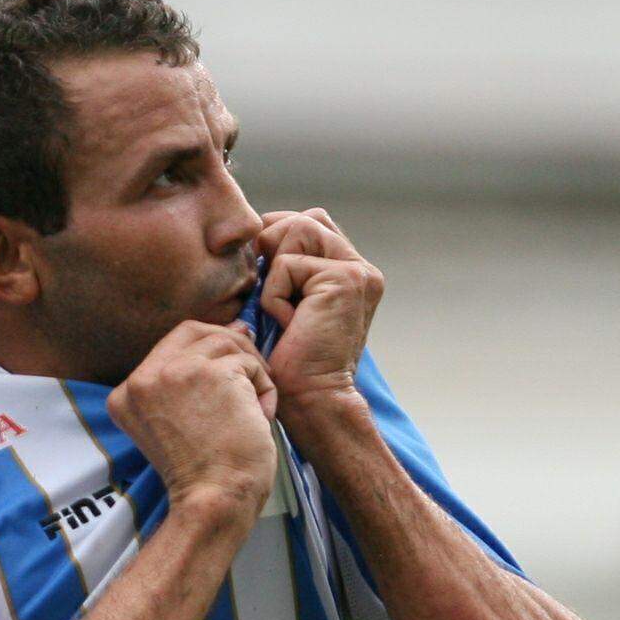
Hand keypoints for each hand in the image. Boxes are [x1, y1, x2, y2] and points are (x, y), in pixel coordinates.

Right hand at [111, 320, 275, 520]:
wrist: (214, 500)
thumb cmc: (203, 473)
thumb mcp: (175, 423)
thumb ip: (189, 380)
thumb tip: (238, 329)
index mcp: (127, 393)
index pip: (169, 346)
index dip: (204, 347)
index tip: (231, 362)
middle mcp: (143, 378)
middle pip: (193, 331)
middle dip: (228, 344)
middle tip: (252, 367)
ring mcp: (175, 372)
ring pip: (225, 344)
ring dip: (250, 371)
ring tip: (256, 408)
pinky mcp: (212, 373)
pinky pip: (249, 364)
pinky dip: (265, 388)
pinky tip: (262, 417)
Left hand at [252, 209, 382, 431]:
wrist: (311, 400)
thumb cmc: (291, 362)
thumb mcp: (287, 305)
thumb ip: (285, 268)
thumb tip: (257, 233)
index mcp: (352, 274)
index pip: (312, 223)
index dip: (279, 234)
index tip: (262, 270)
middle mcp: (362, 269)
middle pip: (307, 219)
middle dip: (275, 243)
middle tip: (266, 288)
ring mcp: (358, 272)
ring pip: (299, 229)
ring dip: (276, 271)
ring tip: (283, 310)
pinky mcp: (345, 278)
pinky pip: (287, 264)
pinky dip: (274, 295)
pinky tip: (287, 324)